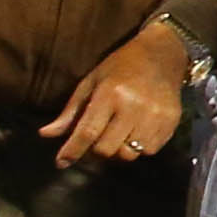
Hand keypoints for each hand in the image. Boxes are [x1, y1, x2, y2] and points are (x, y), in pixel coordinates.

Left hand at [44, 17, 196, 167]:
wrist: (163, 54)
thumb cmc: (121, 66)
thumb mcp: (91, 82)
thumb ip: (70, 112)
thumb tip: (45, 135)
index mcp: (110, 94)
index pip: (87, 132)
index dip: (72, 151)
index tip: (61, 162)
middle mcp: (133, 107)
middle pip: (107, 149)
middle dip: (97, 150)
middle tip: (97, 138)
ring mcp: (155, 117)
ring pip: (129, 155)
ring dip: (119, 150)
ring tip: (118, 135)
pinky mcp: (171, 123)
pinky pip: (149, 151)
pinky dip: (139, 148)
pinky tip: (137, 132)